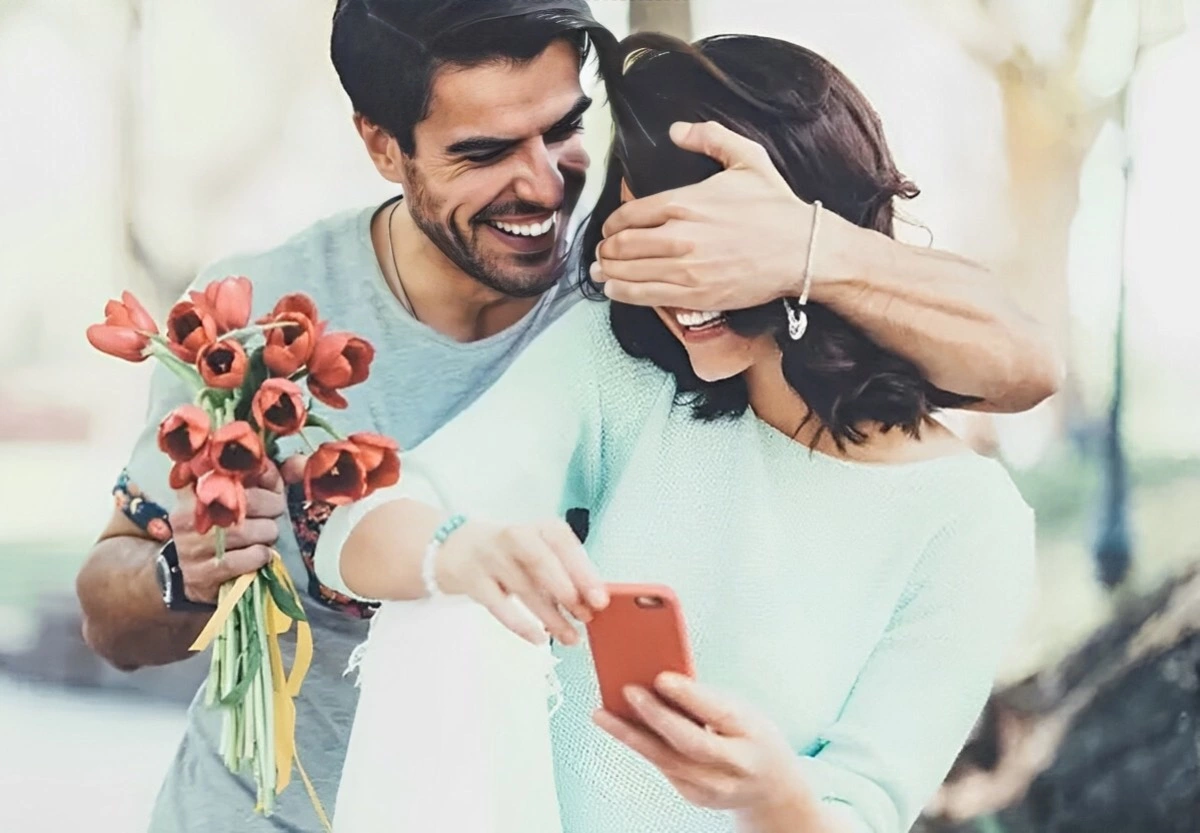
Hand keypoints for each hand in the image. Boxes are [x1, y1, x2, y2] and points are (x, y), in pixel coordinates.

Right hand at [168, 464, 287, 603]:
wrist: (199, 572)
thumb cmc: (225, 527)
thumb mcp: (242, 496)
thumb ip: (265, 477)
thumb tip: (294, 465)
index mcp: (194, 488)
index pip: (231, 471)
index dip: (261, 476)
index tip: (273, 484)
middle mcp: (186, 514)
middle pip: (243, 501)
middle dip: (271, 505)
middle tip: (275, 512)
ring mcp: (190, 545)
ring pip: (243, 531)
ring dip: (266, 533)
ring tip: (266, 534)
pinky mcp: (200, 573)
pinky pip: (241, 560)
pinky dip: (259, 555)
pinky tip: (261, 553)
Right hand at [436, 519, 609, 645]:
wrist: (458, 547)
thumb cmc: (511, 553)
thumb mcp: (540, 551)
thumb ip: (565, 571)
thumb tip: (591, 601)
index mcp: (540, 527)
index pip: (564, 543)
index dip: (583, 571)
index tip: (599, 598)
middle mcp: (514, 537)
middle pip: (541, 562)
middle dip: (566, 592)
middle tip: (585, 617)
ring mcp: (490, 557)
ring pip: (523, 588)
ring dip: (549, 616)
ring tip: (569, 636)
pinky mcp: (472, 579)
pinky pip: (498, 605)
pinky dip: (520, 624)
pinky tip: (537, 638)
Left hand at [593, 121, 847, 310]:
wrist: (802, 250)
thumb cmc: (775, 207)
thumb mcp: (747, 158)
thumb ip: (709, 137)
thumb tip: (677, 130)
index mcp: (684, 202)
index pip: (629, 215)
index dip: (611, 224)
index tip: (609, 230)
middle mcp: (679, 235)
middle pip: (623, 245)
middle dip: (607, 249)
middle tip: (602, 253)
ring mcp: (686, 268)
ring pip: (629, 271)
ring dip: (609, 271)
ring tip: (602, 271)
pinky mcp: (695, 294)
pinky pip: (646, 295)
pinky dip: (623, 292)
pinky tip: (614, 289)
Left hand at [594, 672, 813, 819]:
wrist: (772, 788)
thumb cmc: (753, 738)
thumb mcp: (744, 711)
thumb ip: (707, 699)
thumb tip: (663, 681)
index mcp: (752, 735)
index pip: (719, 713)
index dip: (689, 696)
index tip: (662, 678)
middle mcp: (734, 766)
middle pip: (689, 742)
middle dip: (656, 716)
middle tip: (628, 691)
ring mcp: (714, 787)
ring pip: (667, 759)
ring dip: (632, 735)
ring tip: (603, 714)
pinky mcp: (694, 796)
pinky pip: (663, 766)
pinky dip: (642, 746)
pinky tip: (621, 728)